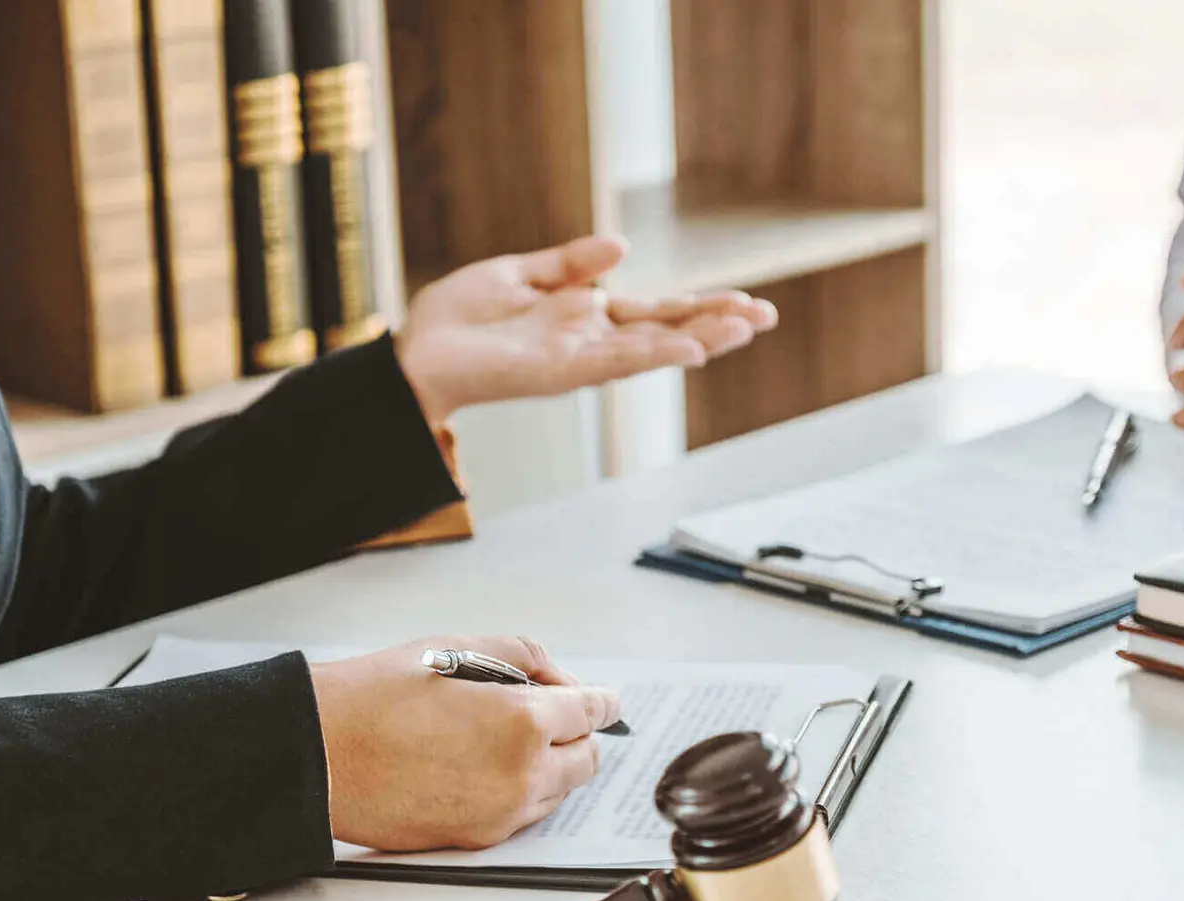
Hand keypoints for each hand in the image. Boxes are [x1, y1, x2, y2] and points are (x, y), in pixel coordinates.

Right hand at [309, 636, 621, 851]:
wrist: (319, 754)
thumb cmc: (375, 698)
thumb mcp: (455, 648)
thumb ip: (523, 657)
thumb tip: (561, 679)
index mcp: (524, 721)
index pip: (591, 712)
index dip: (604, 703)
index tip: (608, 702)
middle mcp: (523, 773)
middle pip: (587, 758)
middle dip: (579, 734)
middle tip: (558, 717)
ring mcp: (502, 813)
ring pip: (560, 792)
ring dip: (553, 765)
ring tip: (511, 740)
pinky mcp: (478, 839)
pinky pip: (525, 815)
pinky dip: (524, 791)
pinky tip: (491, 768)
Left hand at [394, 235, 778, 420]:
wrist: (417, 353)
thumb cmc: (459, 319)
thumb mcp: (520, 273)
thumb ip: (571, 262)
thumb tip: (622, 247)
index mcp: (585, 316)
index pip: (656, 311)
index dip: (699, 307)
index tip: (744, 301)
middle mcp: (591, 340)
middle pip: (668, 330)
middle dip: (716, 324)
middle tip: (766, 317)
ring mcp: (581, 359)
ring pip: (653, 349)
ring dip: (700, 340)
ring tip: (744, 330)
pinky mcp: (561, 371)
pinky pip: (617, 362)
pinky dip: (655, 357)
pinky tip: (689, 351)